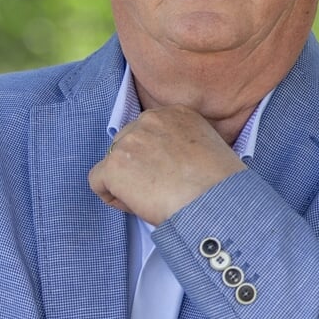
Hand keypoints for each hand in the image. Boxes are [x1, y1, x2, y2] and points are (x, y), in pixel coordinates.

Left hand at [89, 105, 245, 224]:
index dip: (153, 157)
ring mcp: (130, 141)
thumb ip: (182, 144)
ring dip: (127, 183)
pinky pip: (97, 182)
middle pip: (126, 145)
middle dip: (137, 168)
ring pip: (112, 164)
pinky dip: (112, 198)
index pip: (147, 131)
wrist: (216, 201)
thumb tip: (167, 163)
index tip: (167, 175)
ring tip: (152, 199)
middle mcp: (150, 119)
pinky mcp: (115, 165)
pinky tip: (137, 205)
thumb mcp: (208, 147)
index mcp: (176, 113)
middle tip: (158, 190)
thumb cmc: (221, 185)